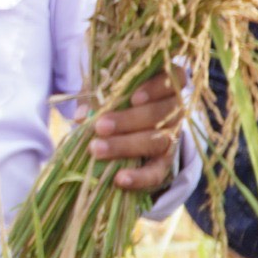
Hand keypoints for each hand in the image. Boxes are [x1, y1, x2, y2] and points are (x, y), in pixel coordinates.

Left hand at [89, 68, 184, 194]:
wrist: (128, 128)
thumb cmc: (115, 99)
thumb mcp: (104, 91)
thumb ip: (95, 98)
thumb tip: (81, 116)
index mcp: (165, 84)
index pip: (173, 79)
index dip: (155, 88)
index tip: (133, 98)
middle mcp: (175, 109)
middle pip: (160, 114)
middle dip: (128, 121)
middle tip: (99, 126)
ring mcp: (173, 136)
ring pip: (158, 141)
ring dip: (126, 146)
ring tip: (97, 149)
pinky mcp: (166, 162)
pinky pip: (157, 172)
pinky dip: (140, 177)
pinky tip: (120, 179)